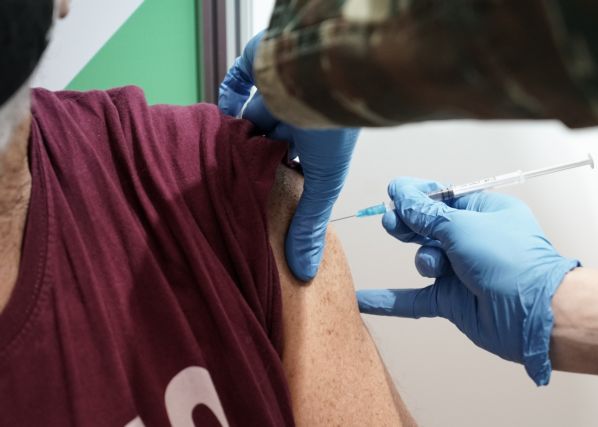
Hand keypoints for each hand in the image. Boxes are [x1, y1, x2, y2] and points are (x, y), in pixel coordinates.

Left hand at [219, 33, 359, 281]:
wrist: (326, 68)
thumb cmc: (333, 127)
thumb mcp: (323, 184)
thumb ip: (308, 224)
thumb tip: (305, 273)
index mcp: (310, 144)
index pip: (289, 168)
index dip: (272, 183)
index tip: (252, 205)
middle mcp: (293, 119)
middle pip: (263, 143)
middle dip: (246, 160)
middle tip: (220, 185)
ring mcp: (274, 92)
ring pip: (247, 115)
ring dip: (231, 131)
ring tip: (207, 158)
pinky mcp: (258, 65)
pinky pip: (236, 79)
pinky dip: (226, 94)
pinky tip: (214, 113)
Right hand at [356, 178, 578, 384]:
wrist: (536, 315)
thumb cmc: (509, 260)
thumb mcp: (462, 227)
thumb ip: (425, 214)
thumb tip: (400, 190)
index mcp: (484, 212)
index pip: (442, 198)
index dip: (417, 196)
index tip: (393, 192)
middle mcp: (473, 240)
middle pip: (428, 227)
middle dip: (409, 225)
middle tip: (391, 223)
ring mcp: (462, 272)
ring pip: (424, 259)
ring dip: (425, 260)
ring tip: (436, 266)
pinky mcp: (451, 301)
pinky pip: (414, 299)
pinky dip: (389, 300)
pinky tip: (361, 300)